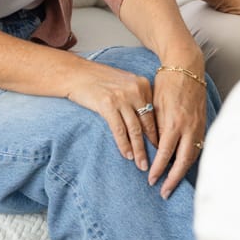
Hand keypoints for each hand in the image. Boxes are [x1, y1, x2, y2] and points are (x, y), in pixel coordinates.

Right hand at [63, 56, 158, 170]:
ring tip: (142, 165)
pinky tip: (127, 156)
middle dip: (152, 144)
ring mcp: (121, 98)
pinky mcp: (107, 105)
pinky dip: (124, 145)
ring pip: (135, 130)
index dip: (158, 132)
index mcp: (142, 84)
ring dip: (139, 150)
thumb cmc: (101, 80)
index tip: (162, 147)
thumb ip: (137, 97)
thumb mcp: (125, 82)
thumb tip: (146, 122)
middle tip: (157, 161)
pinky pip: (119, 130)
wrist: (78, 74)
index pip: (154, 113)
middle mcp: (135, 90)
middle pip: (147, 123)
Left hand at [148, 64, 207, 198]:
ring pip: (193, 156)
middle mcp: (188, 127)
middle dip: (173, 179)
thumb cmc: (167, 82)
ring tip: (173, 182)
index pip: (165, 154)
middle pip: (183, 161)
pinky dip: (191, 158)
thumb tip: (154, 148)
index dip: (158, 169)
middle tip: (164, 192)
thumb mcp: (155, 104)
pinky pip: (198, 146)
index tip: (151, 180)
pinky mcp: (203, 123)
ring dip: (183, 171)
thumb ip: (156, 127)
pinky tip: (183, 165)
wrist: (187, 66)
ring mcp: (198, 125)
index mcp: (174, 122)